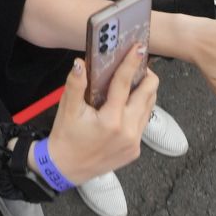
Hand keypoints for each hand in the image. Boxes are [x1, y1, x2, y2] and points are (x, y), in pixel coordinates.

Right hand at [45, 51, 156, 184]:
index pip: (124, 84)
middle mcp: (128, 132)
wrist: (67, 168)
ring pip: (149, 108)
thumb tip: (80, 62)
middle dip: (146, 75)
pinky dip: (139, 108)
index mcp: (111, 120)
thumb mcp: (67, 109)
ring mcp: (134, 142)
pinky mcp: (135, 150)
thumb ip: (75, 84)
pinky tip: (128, 103)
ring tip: (134, 81)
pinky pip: (143, 122)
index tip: (139, 47)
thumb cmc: (66, 136)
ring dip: (145, 92)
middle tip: (138, 64)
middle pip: (148, 94)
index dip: (132, 63)